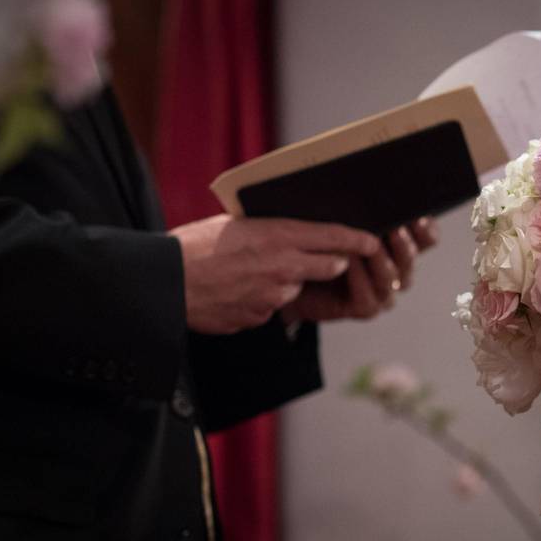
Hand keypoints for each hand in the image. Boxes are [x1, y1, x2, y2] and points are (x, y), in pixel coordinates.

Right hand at [170, 215, 378, 333]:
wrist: (167, 283)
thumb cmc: (195, 246)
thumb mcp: (236, 223)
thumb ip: (269, 229)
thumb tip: (291, 231)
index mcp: (278, 235)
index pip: (333, 236)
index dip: (358, 240)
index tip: (374, 241)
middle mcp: (284, 266)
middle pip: (329, 266)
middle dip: (332, 263)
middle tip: (330, 258)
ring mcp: (274, 295)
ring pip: (295, 288)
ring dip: (285, 283)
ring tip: (250, 272)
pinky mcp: (261, 317)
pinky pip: (271, 308)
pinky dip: (261, 300)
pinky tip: (236, 291)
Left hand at [282, 217, 438, 321]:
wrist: (295, 277)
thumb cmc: (322, 243)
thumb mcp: (343, 218)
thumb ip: (363, 210)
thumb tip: (375, 189)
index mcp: (400, 245)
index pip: (427, 237)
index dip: (426, 229)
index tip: (418, 217)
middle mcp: (398, 270)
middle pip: (410, 258)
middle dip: (403, 244)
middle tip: (394, 229)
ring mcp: (383, 292)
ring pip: (391, 279)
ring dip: (379, 260)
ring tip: (366, 244)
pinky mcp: (365, 308)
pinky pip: (369, 297)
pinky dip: (360, 280)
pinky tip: (349, 263)